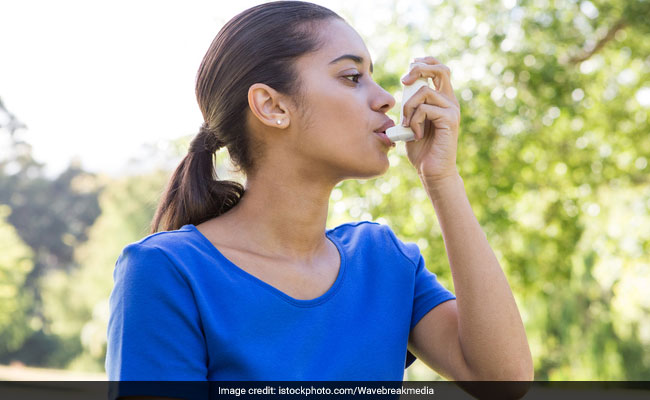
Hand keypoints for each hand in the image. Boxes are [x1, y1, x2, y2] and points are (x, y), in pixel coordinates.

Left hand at [401, 56, 460, 184]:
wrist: (431, 170)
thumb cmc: (420, 148)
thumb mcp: (411, 121)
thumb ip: (411, 104)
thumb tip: (404, 86)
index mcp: (442, 99)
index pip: (439, 69)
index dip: (425, 62)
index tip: (410, 65)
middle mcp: (449, 101)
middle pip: (440, 69)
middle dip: (419, 69)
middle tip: (404, 81)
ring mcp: (451, 110)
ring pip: (424, 92)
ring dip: (409, 107)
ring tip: (407, 125)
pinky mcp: (450, 120)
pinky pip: (426, 109)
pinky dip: (415, 121)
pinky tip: (416, 135)